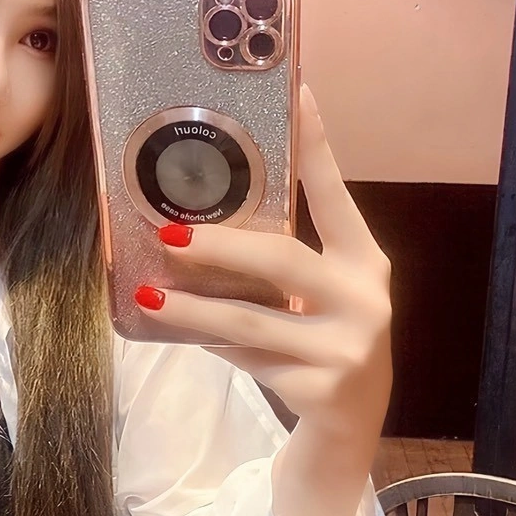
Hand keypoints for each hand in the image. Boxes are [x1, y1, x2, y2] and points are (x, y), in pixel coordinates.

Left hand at [137, 84, 391, 439]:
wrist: (353, 425)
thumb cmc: (325, 339)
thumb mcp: (322, 293)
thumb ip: (284, 259)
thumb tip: (202, 215)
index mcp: (366, 262)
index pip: (336, 194)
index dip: (315, 144)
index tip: (296, 89)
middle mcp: (365, 299)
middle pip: (282, 260)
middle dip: (219, 246)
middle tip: (168, 234)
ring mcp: (346, 348)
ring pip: (251, 320)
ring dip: (193, 308)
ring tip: (150, 295)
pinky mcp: (320, 389)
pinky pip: (247, 358)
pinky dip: (211, 344)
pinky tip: (180, 331)